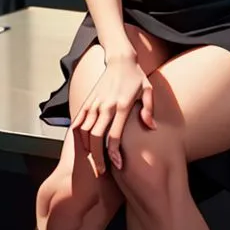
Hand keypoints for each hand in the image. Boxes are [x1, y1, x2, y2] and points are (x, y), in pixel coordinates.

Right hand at [71, 54, 155, 175]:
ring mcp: (95, 102)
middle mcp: (106, 105)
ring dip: (87, 148)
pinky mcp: (87, 99)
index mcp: (122, 105)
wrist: (120, 59)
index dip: (114, 153)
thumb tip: (151, 127)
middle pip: (96, 137)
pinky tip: (82, 144)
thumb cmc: (136, 77)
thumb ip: (149, 109)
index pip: (114, 135)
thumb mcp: (148, 90)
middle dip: (97, 157)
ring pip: (84, 131)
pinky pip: (78, 120)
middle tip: (101, 170)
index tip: (117, 166)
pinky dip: (77, 134)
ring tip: (93, 159)